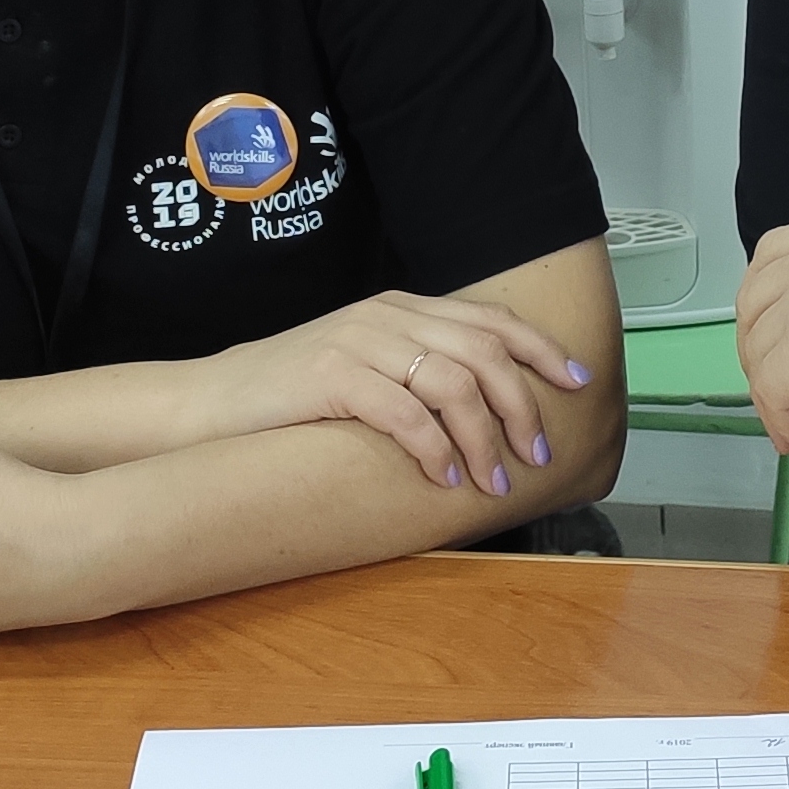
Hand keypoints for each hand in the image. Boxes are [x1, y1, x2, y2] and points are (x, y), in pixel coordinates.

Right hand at [200, 287, 593, 497]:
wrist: (213, 402)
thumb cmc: (292, 395)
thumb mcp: (363, 365)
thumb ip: (416, 369)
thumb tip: (484, 408)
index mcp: (400, 308)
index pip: (489, 319)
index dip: (540, 349)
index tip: (576, 381)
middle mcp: (385, 316)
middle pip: (483, 351)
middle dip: (521, 406)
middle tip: (538, 453)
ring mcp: (358, 342)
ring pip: (452, 383)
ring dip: (484, 438)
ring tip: (494, 480)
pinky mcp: (332, 377)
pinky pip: (406, 413)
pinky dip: (436, 450)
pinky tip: (445, 479)